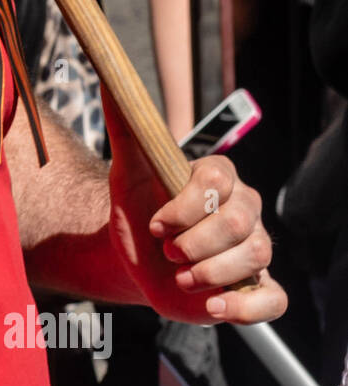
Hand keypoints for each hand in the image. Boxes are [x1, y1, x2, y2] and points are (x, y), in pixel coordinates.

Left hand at [103, 90, 286, 324]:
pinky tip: (213, 306)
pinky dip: (245, 307)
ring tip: (181, 277)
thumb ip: (125, 125)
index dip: (185, 208)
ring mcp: (254, 249)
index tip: (156, 224)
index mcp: (219, 179)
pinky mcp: (256, 288)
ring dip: (209, 273)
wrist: (138, 258)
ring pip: (257, 257)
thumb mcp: (127, 169)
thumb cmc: (139, 210)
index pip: (220, 182)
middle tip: (167, 252)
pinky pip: (274, 299)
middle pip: (241, 223)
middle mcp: (246, 210)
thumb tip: (111, 78)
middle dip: (195, 243)